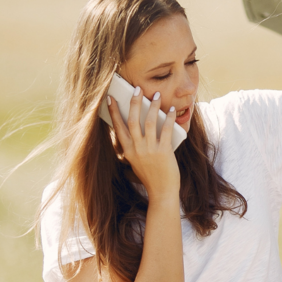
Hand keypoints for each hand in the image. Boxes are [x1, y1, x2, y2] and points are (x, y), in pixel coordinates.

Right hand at [107, 87, 179, 201]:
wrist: (161, 192)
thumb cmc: (151, 176)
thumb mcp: (137, 161)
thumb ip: (136, 145)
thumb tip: (141, 124)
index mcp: (127, 151)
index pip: (118, 127)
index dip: (113, 112)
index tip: (110, 98)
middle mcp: (136, 149)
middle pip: (132, 120)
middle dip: (134, 102)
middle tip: (137, 89)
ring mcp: (149, 150)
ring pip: (148, 122)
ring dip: (152, 106)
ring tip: (155, 95)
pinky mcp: (163, 151)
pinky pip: (165, 130)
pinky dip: (169, 118)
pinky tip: (171, 110)